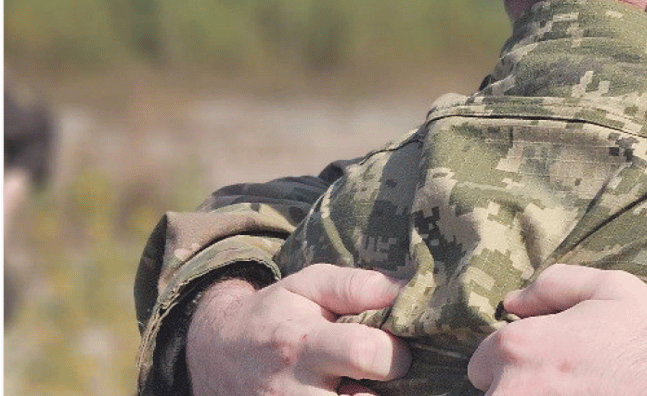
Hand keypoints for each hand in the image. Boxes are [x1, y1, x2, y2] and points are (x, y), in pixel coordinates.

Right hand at [187, 264, 410, 395]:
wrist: (214, 353)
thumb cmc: (274, 314)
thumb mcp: (308, 285)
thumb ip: (358, 285)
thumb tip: (409, 290)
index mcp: (304, 343)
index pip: (366, 354)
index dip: (395, 354)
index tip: (395, 350)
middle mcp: (293, 389)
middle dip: (383, 392)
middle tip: (376, 377)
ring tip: (357, 386)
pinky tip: (342, 394)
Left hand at [468, 264, 646, 395]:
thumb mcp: (613, 290)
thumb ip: (553, 286)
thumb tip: (512, 301)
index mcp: (518, 350)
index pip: (483, 363)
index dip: (522, 361)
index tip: (561, 367)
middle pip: (498, 395)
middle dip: (528, 389)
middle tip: (580, 386)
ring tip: (594, 394)